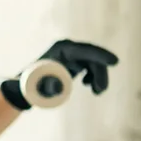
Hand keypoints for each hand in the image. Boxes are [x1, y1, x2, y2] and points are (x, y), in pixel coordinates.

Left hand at [0, 39, 118, 109]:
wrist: (25, 88)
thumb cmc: (32, 87)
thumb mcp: (40, 88)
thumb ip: (48, 87)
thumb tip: (55, 87)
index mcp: (61, 48)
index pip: (85, 50)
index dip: (100, 55)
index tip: (115, 62)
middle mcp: (67, 47)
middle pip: (92, 57)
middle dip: (100, 73)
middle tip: (100, 91)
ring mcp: (71, 53)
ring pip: (93, 62)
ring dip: (98, 76)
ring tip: (97, 92)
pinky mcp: (73, 61)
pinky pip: (90, 65)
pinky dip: (93, 75)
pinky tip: (89, 85)